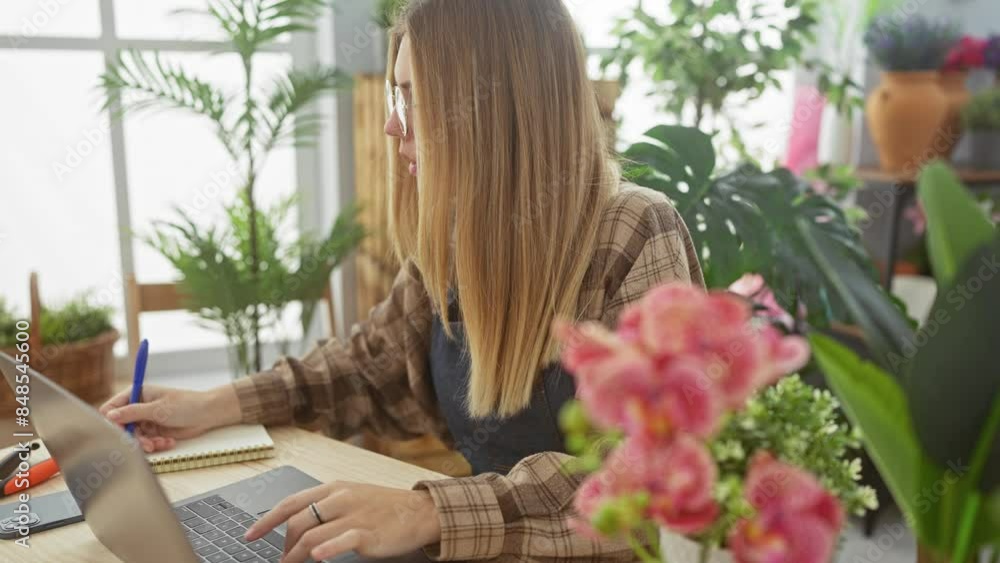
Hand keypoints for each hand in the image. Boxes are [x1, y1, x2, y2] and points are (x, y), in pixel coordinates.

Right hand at [99, 384, 241, 452]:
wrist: (207, 414)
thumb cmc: (185, 404)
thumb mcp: (158, 409)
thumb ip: (133, 413)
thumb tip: (110, 415)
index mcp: (137, 394)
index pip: (112, 407)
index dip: (112, 421)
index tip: (119, 431)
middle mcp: (138, 407)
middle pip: (121, 426)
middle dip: (133, 437)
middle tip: (145, 444)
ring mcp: (146, 420)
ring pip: (134, 437)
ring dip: (146, 443)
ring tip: (159, 443)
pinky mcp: (155, 431)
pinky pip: (147, 442)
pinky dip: (156, 444)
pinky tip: (168, 442)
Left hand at [244, 482, 441, 562]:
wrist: (419, 511)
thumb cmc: (384, 507)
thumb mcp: (352, 497)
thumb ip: (326, 508)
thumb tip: (298, 527)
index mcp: (334, 488)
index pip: (291, 502)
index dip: (267, 520)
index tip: (250, 534)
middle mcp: (341, 498)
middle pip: (298, 521)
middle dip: (283, 545)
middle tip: (282, 559)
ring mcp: (354, 515)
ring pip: (312, 534)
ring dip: (295, 555)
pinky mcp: (367, 532)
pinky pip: (341, 540)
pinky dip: (324, 549)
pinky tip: (315, 557)